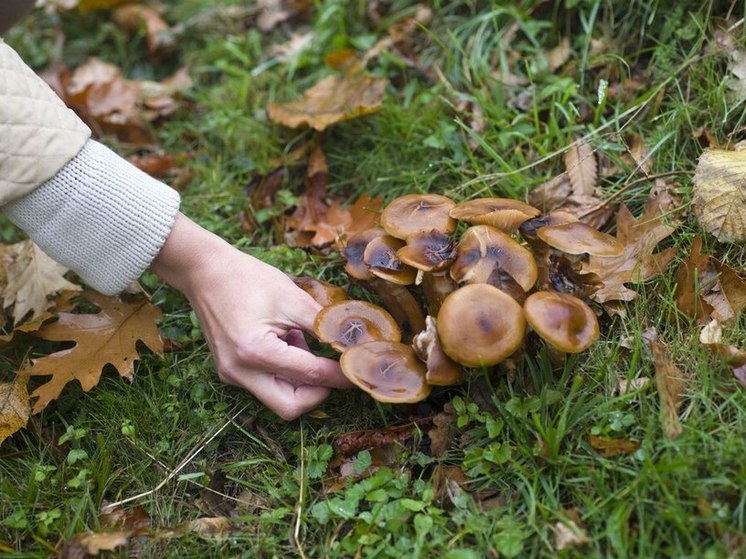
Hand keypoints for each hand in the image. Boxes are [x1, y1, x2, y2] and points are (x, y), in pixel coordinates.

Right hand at [151, 213, 350, 419]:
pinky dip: (283, 373)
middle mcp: (240, 371)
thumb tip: (353, 345)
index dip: (339, 374)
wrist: (205, 271)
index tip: (359, 369)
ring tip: (301, 342)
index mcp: (256, 352)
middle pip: (290, 406)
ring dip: (300, 381)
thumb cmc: (248, 279)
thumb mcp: (293, 299)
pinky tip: (285, 342)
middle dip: (317, 392)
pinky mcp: (229, 372)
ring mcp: (231, 375)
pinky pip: (264, 385)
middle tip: (335, 370)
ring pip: (277, 398)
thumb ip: (324, 326)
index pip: (310, 375)